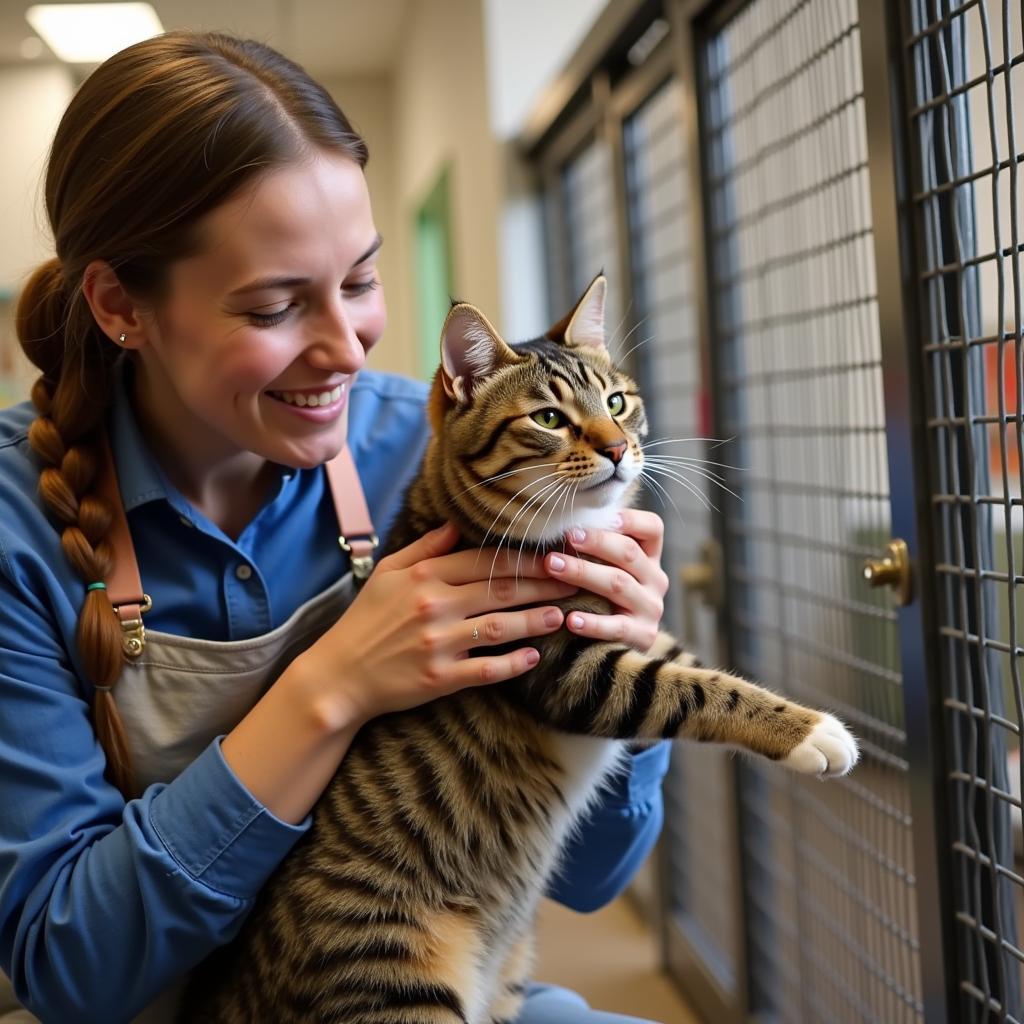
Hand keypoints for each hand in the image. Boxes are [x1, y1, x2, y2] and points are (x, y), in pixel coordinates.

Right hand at [301, 521, 578, 725]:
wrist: (339, 674)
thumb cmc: (366, 619)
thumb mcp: (387, 572)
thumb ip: (425, 547)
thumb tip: (457, 522)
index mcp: (424, 575)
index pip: (485, 559)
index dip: (524, 556)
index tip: (554, 553)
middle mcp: (434, 605)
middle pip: (501, 589)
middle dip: (543, 584)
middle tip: (575, 579)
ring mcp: (438, 643)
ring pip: (500, 627)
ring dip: (536, 620)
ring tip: (562, 615)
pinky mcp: (438, 679)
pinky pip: (485, 670)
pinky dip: (513, 664)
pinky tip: (535, 657)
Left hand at [543, 510, 669, 652]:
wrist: (619, 643)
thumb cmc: (604, 596)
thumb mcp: (608, 568)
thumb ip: (597, 548)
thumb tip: (561, 520)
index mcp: (650, 558)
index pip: (653, 528)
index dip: (631, 519)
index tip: (603, 516)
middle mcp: (656, 580)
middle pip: (628, 553)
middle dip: (595, 542)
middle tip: (566, 536)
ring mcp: (651, 608)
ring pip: (618, 584)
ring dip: (583, 572)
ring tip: (553, 565)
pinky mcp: (642, 635)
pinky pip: (616, 627)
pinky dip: (593, 623)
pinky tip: (570, 618)